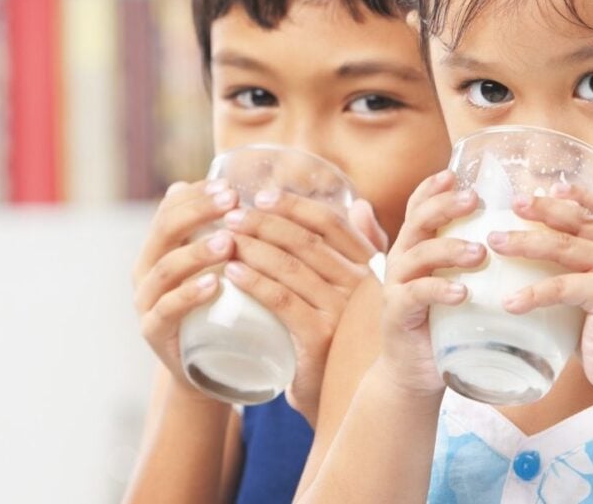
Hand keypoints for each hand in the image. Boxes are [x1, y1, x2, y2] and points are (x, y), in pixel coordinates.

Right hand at [132, 179, 239, 396]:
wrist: (212, 368)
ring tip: (228, 241)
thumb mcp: (221, 266)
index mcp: (160, 247)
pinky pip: (167, 310)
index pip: (170, 208)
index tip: (230, 186)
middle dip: (199, 211)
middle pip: (165, 230)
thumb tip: (241, 185)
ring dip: (197, 251)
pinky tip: (214, 285)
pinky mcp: (155, 333)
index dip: (197, 194)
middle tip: (232, 202)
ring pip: (166, 268)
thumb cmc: (222, 307)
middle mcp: (147, 270)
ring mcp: (147, 302)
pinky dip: (189, 295)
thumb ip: (226, 230)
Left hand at [220, 189, 378, 424]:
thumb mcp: (356, 291)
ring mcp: (342, 310)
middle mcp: (360, 284)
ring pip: (290, 267)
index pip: (330, 223)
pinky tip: (231, 272)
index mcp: (369, 265)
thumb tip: (357, 204)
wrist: (342, 397)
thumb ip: (362, 248)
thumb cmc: (342, 337)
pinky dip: (254, 282)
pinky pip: (282, 300)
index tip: (260, 196)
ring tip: (223, 238)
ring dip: (252, 247)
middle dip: (264, 223)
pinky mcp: (320, 336)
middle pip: (305, 241)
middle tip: (230, 215)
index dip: (294, 205)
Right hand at [378, 170, 485, 398]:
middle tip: (475, 200)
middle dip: (445, 206)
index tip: (455, 174)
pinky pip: (416, 294)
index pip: (419, 207)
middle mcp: (402, 259)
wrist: (416, 373)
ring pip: (419, 255)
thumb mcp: (458, 283)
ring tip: (480, 252)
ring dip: (450, 248)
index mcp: (416, 247)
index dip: (433, 188)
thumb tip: (512, 234)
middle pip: (418, 221)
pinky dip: (439, 290)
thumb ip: (476, 260)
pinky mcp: (398, 314)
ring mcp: (397, 286)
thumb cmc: (444, 323)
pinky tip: (462, 292)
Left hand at [487, 182, 592, 395]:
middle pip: (578, 220)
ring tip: (495, 242)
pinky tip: (508, 302)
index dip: (577, 194)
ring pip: (564, 247)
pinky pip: (562, 288)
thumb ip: (580, 270)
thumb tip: (533, 255)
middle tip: (513, 204)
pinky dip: (532, 294)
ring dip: (525, 242)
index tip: (548, 186)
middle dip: (542, 209)